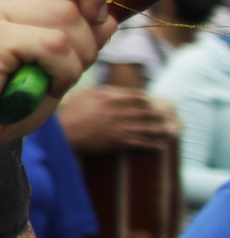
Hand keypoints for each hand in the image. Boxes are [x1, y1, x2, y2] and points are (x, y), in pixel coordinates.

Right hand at [57, 85, 180, 151]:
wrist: (63, 132)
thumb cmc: (69, 111)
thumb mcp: (83, 94)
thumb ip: (101, 91)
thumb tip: (114, 90)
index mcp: (110, 97)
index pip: (135, 96)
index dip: (145, 99)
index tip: (152, 101)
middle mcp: (118, 111)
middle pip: (145, 112)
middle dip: (159, 114)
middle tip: (170, 115)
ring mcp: (120, 127)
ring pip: (147, 128)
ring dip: (162, 130)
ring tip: (174, 131)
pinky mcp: (118, 141)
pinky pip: (140, 143)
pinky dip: (153, 145)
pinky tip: (162, 146)